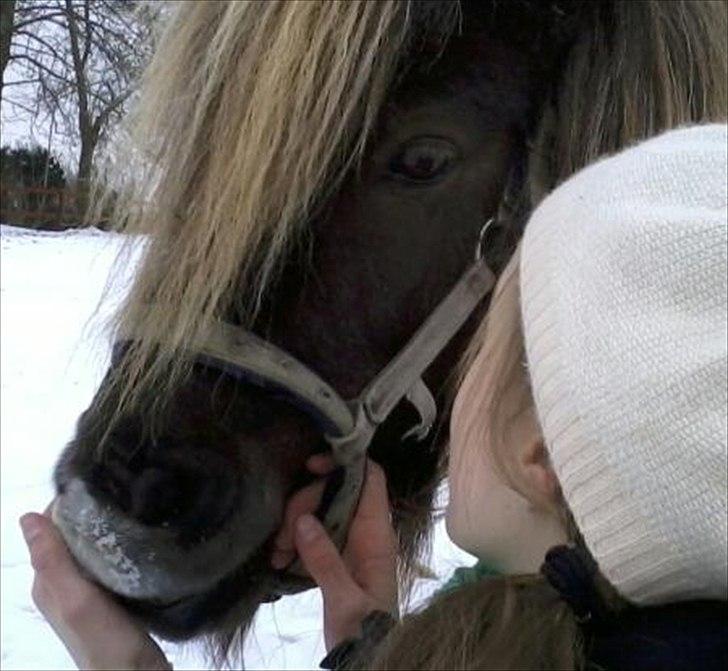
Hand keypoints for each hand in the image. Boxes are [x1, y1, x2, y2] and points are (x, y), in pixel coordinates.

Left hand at [19, 506, 171, 670]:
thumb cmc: (106, 641)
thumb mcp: (76, 599)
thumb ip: (51, 561)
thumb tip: (26, 517)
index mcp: (46, 582)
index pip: (51, 526)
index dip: (71, 502)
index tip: (102, 484)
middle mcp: (62, 584)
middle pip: (73, 534)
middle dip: (93, 511)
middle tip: (125, 491)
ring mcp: (86, 591)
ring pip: (92, 546)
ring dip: (108, 526)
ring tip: (136, 507)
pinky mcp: (110, 597)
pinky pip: (110, 560)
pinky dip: (121, 544)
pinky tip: (140, 537)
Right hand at [271, 457, 397, 649]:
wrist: (367, 664)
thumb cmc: (365, 634)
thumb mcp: (345, 601)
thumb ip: (326, 561)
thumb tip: (304, 521)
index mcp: (377, 535)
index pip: (370, 479)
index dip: (344, 463)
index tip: (311, 467)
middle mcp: (365, 532)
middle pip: (335, 492)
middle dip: (305, 504)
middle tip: (283, 535)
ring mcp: (349, 543)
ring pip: (320, 512)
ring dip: (294, 525)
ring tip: (277, 554)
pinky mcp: (335, 557)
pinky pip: (313, 534)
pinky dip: (294, 542)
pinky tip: (279, 560)